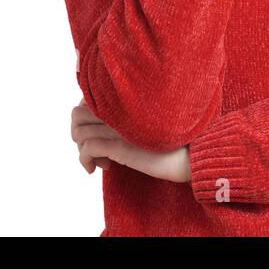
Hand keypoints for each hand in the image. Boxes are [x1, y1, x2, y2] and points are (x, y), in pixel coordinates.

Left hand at [71, 102, 191, 182]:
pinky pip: (87, 149)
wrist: (192, 154)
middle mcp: (118, 110)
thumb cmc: (175, 142)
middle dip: (78, 133)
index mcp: (125, 102)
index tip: (96, 133)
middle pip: (77, 114)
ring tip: (100, 160)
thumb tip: (109, 131)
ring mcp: (117, 127)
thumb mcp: (146, 126)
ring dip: (83, 150)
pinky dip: (87, 160)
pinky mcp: (120, 146)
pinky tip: (102, 168)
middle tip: (94, 148)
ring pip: (79, 132)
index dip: (85, 118)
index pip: (87, 100)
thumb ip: (128, 120)